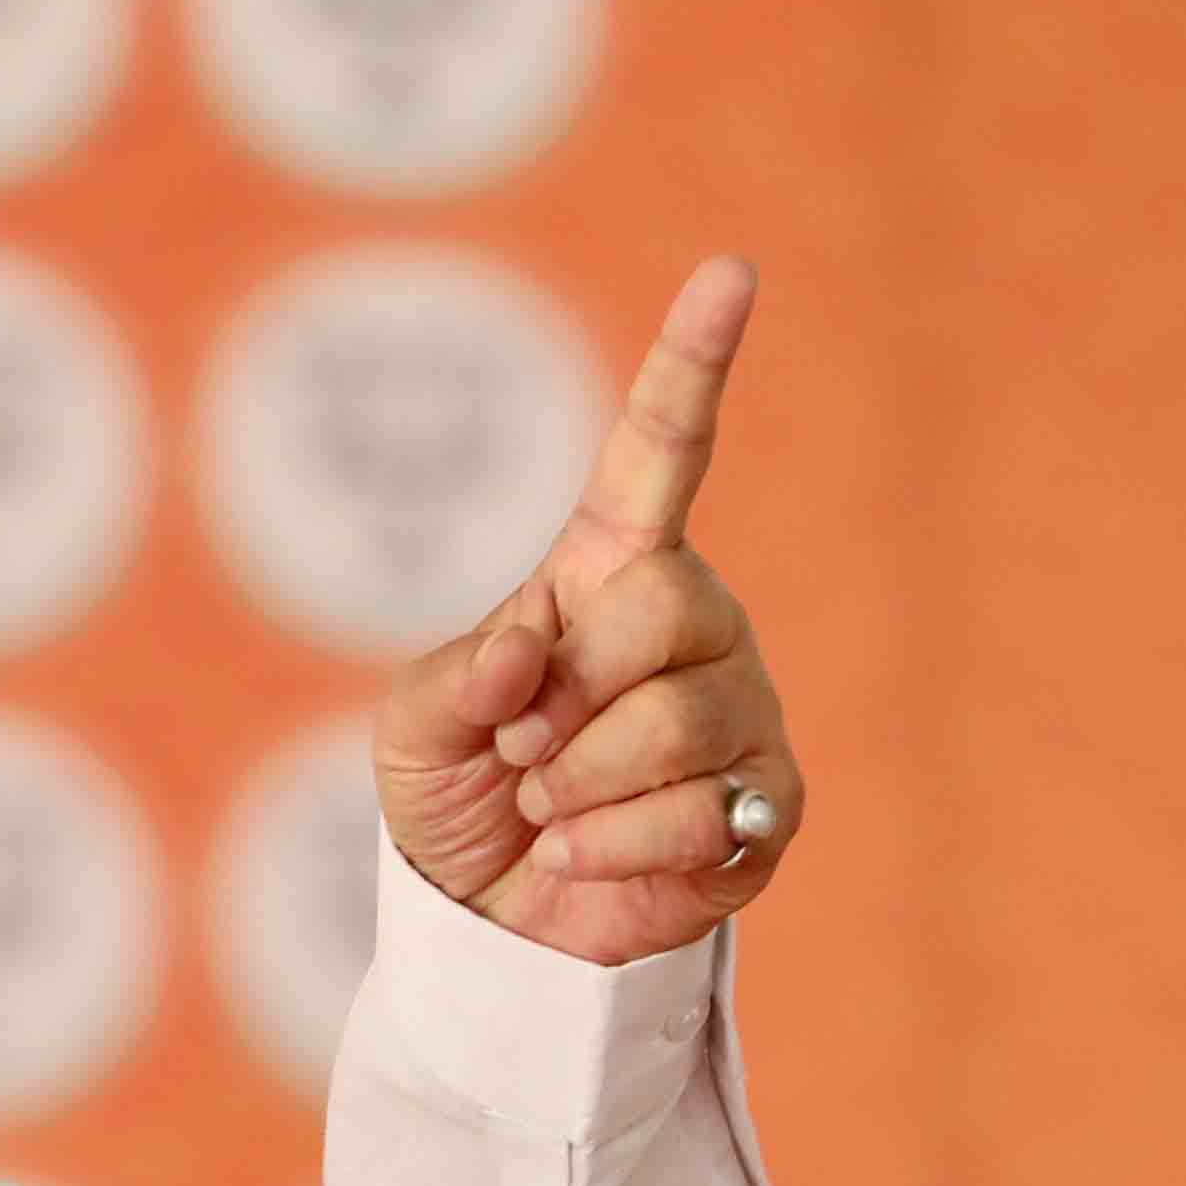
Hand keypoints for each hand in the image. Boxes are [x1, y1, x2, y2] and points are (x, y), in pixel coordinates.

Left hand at [373, 256, 802, 965]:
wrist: (492, 914)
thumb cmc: (459, 790)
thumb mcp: (416, 725)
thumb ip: (459, 678)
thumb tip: (535, 653)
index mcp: (608, 569)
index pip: (661, 449)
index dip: (693, 363)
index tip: (729, 271)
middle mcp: (693, 623)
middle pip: (664, 611)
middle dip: (568, 698)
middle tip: (523, 748)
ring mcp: (743, 710)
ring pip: (680, 726)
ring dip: (580, 786)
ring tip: (550, 806)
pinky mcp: (769, 805)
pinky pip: (702, 817)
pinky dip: (612, 851)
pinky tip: (588, 856)